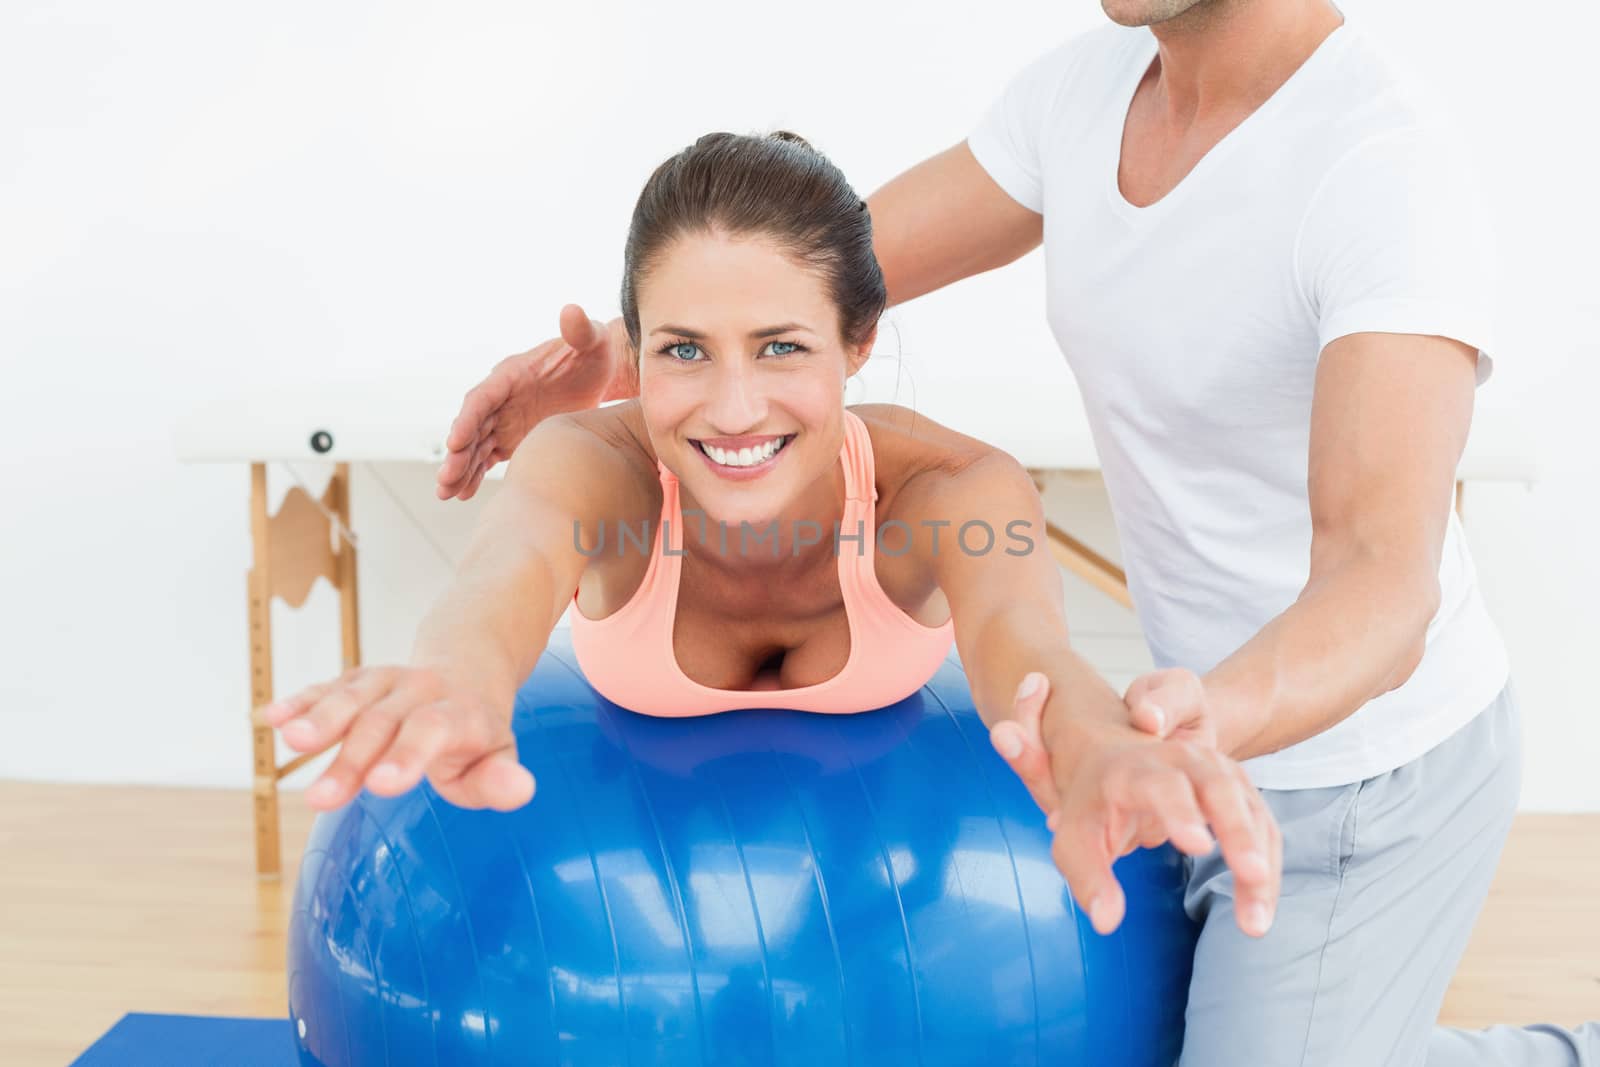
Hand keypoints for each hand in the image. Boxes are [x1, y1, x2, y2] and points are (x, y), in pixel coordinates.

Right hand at [255, 666, 534, 811]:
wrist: (467, 665)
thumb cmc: (477, 732)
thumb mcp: (498, 756)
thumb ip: (500, 779)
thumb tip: (521, 790)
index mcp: (460, 714)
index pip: (433, 731)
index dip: (409, 755)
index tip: (384, 786)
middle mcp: (422, 691)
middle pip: (383, 724)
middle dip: (350, 760)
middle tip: (319, 800)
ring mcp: (387, 682)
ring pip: (353, 697)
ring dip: (320, 718)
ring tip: (291, 741)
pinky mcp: (359, 681)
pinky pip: (329, 687)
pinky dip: (301, 700)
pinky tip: (271, 717)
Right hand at [436, 305, 634, 501]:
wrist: (601, 371)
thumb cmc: (595, 351)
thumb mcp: (592, 338)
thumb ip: (580, 329)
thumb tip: (572, 312)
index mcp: (511, 374)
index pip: (482, 398)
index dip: (467, 420)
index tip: (454, 443)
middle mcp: (501, 398)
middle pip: (472, 427)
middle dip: (458, 453)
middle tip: (445, 480)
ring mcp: (505, 419)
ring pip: (475, 446)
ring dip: (460, 469)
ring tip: (447, 494)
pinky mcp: (513, 438)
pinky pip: (488, 457)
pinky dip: (475, 474)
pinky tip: (463, 494)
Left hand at [993, 671, 1280, 938]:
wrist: (1111, 759)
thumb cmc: (1092, 806)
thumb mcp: (1074, 840)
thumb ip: (1087, 878)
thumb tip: (1107, 921)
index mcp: (1134, 770)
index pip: (1161, 785)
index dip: (1180, 812)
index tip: (1198, 847)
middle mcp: (1180, 760)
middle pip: (1218, 788)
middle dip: (1238, 832)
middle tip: (1251, 876)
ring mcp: (1215, 770)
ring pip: (1250, 810)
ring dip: (1260, 864)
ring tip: (1255, 922)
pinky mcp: (1238, 788)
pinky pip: (1263, 826)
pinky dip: (1267, 867)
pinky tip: (1259, 909)